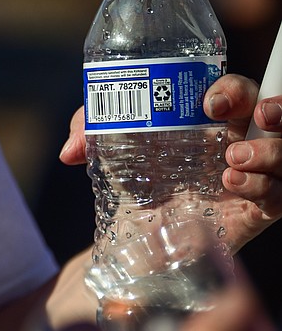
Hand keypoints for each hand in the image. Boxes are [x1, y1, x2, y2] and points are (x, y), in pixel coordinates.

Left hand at [59, 74, 281, 251]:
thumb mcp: (105, 152)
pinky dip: (264, 186)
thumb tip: (69, 151)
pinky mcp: (252, 214)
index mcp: (209, 122)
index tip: (209, 102)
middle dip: (277, 105)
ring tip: (232, 158)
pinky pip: (280, 197)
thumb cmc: (129, 186)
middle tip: (257, 115)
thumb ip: (86, 133)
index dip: (233, 89)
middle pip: (277, 114)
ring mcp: (249, 179)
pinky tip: (233, 183)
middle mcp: (237, 144)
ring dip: (272, 150)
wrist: (131, 241)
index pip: (238, 92)